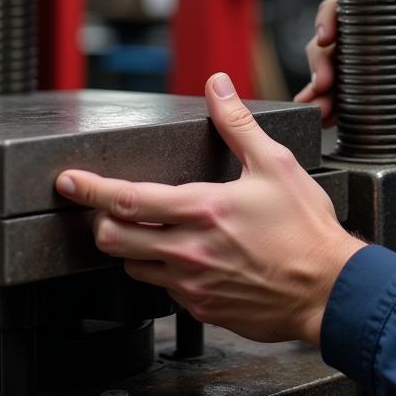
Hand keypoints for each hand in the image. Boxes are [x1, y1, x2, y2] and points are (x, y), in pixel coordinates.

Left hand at [55, 72, 363, 346]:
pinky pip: (164, 289)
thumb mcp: (275, 163)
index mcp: (203, 209)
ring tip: (150, 229)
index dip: (90, 189)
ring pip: (133, 267)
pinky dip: (163, 269)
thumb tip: (217, 86)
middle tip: (107, 208)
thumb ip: (237, 124)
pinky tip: (187, 256)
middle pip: (114, 239)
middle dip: (101, 221)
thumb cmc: (306, 229)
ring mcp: (192, 285)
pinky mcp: (202, 308)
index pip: (127, 199)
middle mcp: (189, 251)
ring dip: (132, 246)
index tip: (68, 180)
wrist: (328, 289)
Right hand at [297, 0, 395, 113]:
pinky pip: (356, 80)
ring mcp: (387, 51)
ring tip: (315, 107)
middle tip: (321, 88)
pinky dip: (338, 95)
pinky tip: (325, 111)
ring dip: (325, 82)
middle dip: (324, 61)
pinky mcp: (388, 72)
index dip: (333, 20)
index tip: (325, 41)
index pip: (360, 7)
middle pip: (342, 36)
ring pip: (342, 59)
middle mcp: (393, 31)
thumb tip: (395, 92)